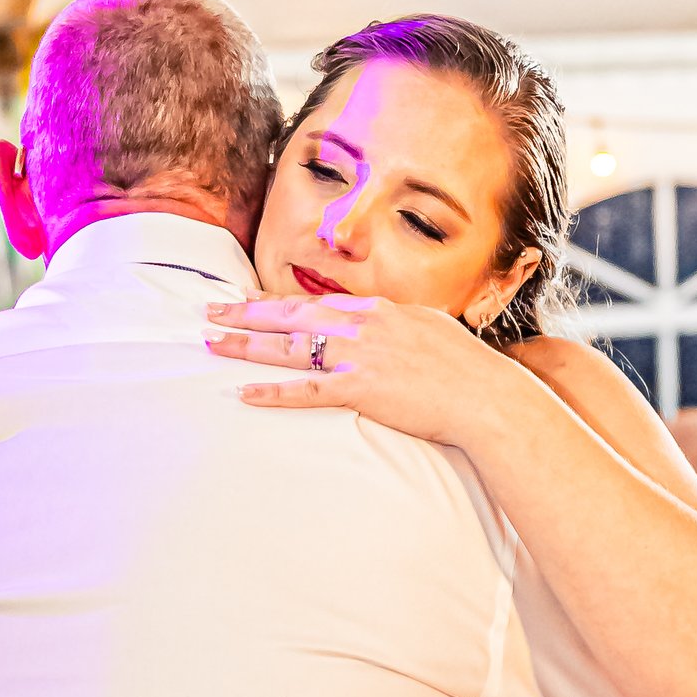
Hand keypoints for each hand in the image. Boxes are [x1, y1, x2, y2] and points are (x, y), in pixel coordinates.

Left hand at [205, 290, 508, 446]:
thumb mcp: (432, 332)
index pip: (317, 301)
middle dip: (246, 312)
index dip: (277, 303)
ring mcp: (360, 356)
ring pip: (290, 345)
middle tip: (209, 313)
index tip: (248, 303)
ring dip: (246, 345)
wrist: (487, 395)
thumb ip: (401, 327)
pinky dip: (273, 391)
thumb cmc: (468, 370)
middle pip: (292, 314)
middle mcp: (363, 325)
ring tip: (211, 344)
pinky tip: (244, 392)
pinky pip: (307, 390)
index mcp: (379, 309)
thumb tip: (387, 327)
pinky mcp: (362, 389)